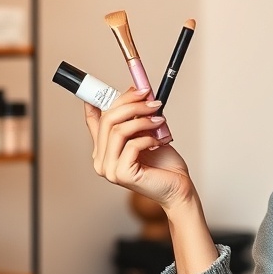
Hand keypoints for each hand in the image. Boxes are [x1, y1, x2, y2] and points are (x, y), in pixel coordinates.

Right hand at [84, 86, 192, 210]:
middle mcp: (101, 160)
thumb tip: (135, 92)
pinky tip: (158, 140)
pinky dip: (147, 138)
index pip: (94, 120)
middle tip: (149, 97)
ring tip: (159, 117)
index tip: (111, 86)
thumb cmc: (164, 163)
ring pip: (118, 130)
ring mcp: (109, 169)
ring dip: (141, 118)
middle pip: (107, 120)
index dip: (100, 99)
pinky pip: (131, 145)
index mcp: (103, 150)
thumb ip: (135, 119)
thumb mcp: (147, 134)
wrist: (178, 187)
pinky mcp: (122, 174)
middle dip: (130, 103)